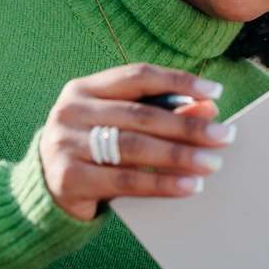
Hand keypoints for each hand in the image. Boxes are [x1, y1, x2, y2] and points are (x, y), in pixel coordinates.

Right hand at [40, 63, 235, 220]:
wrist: (44, 191)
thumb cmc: (92, 151)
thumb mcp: (120, 126)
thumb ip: (159, 113)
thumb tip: (208, 108)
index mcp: (84, 88)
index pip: (138, 76)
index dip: (179, 82)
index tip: (216, 93)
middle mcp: (71, 111)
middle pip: (141, 115)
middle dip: (188, 125)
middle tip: (224, 135)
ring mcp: (65, 144)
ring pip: (134, 147)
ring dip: (180, 155)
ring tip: (212, 163)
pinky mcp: (69, 179)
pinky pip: (125, 180)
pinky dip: (162, 183)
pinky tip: (189, 186)